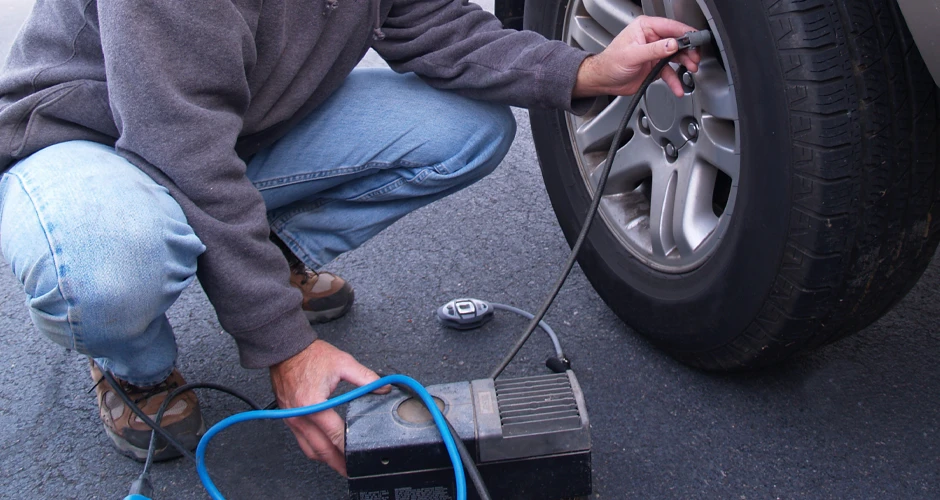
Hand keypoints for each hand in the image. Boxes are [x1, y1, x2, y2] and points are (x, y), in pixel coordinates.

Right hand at [269, 339, 389, 475]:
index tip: (358, 455)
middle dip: (337, 463)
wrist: (285, 350)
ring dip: (325, 459)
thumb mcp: (343, 363)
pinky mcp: (288, 418)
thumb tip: (383, 387)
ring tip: (339, 464)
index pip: (334, 434)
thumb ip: (366, 378)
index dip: (348, 448)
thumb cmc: (309, 355)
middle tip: (351, 470)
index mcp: (313, 405)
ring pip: (309, 449)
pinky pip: (301, 441)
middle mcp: (300, 416)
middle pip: (320, 449)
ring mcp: (291, 419)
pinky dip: (314, 449)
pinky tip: (323, 449)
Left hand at [573, 16, 702, 97]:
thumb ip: (654, 50)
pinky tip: (678, 87)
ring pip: (677, 56)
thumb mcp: (632, 55)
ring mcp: (655, 52)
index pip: (670, 26)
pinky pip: (670, 72)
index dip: (685, 33)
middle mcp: (652, 38)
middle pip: (677, 41)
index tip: (696, 39)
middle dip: (688, 50)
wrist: (604, 81)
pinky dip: (675, 80)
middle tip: (695, 58)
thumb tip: (672, 44)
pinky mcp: (656, 66)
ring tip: (691, 70)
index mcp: (645, 28)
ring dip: (685, 64)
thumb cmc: (610, 63)